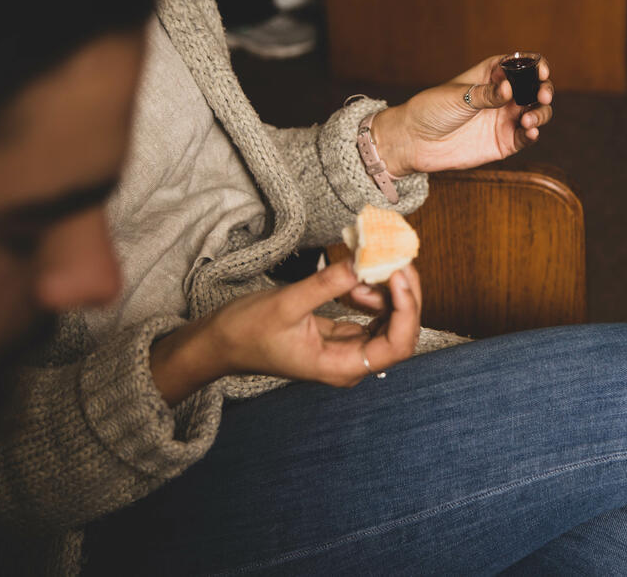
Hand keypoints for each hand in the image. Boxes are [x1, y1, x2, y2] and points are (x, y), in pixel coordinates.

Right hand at [149, 260, 420, 404]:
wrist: (220, 343)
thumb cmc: (246, 331)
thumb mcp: (286, 303)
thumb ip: (328, 284)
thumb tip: (364, 261)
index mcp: (341, 367)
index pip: (397, 345)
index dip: (407, 309)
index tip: (399, 275)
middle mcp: (351, 364)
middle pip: (400, 332)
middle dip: (404, 295)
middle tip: (395, 260)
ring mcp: (348, 350)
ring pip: (390, 322)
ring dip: (388, 292)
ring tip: (366, 268)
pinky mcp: (342, 336)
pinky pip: (372, 316)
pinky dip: (372, 294)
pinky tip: (355, 280)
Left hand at [371, 54, 554, 174]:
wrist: (415, 141)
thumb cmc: (432, 109)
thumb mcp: (458, 96)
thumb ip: (486, 94)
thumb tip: (510, 89)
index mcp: (492, 75)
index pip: (521, 65)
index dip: (537, 65)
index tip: (542, 71)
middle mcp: (503, 96)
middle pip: (535, 89)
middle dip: (544, 90)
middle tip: (542, 96)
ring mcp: (505, 119)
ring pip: (536, 112)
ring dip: (540, 114)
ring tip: (528, 119)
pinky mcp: (504, 142)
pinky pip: (526, 137)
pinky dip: (532, 134)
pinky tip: (529, 132)